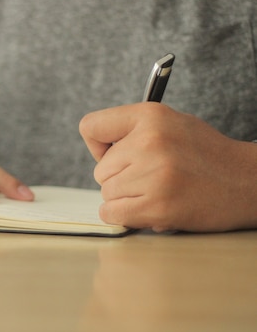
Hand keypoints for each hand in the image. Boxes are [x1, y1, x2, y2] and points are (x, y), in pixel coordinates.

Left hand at [79, 103, 256, 231]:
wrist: (248, 182)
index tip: (113, 153)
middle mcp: (149, 141)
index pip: (90, 126)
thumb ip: (131, 131)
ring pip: (107, 193)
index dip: (98, 145)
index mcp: (150, 116)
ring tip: (158, 191)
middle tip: (151, 176)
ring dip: (126, 199)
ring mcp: (154, 174)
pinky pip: (112, 214)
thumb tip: (97, 150)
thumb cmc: (203, 155)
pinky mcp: (158, 205)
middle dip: (119, 178)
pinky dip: (124, 216)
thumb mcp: (169, 123)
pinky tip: (149, 209)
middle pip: (100, 170)